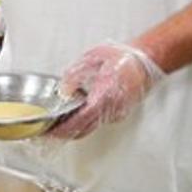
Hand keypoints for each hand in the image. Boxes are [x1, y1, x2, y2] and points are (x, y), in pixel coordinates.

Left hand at [51, 42, 165, 139]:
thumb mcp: (93, 58)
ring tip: (52, 128)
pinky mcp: (117, 114)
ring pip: (90, 127)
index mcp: (106, 94)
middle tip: (45, 132)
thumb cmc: (123, 58)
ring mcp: (116, 113)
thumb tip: (63, 90)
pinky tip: (69, 120)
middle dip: (63, 132)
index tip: (50, 130)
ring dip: (72, 130)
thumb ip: (75, 74)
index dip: (65, 126)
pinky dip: (82, 124)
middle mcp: (113, 108)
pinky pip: (97, 123)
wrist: (147, 62)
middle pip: (84, 128)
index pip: (83, 117)